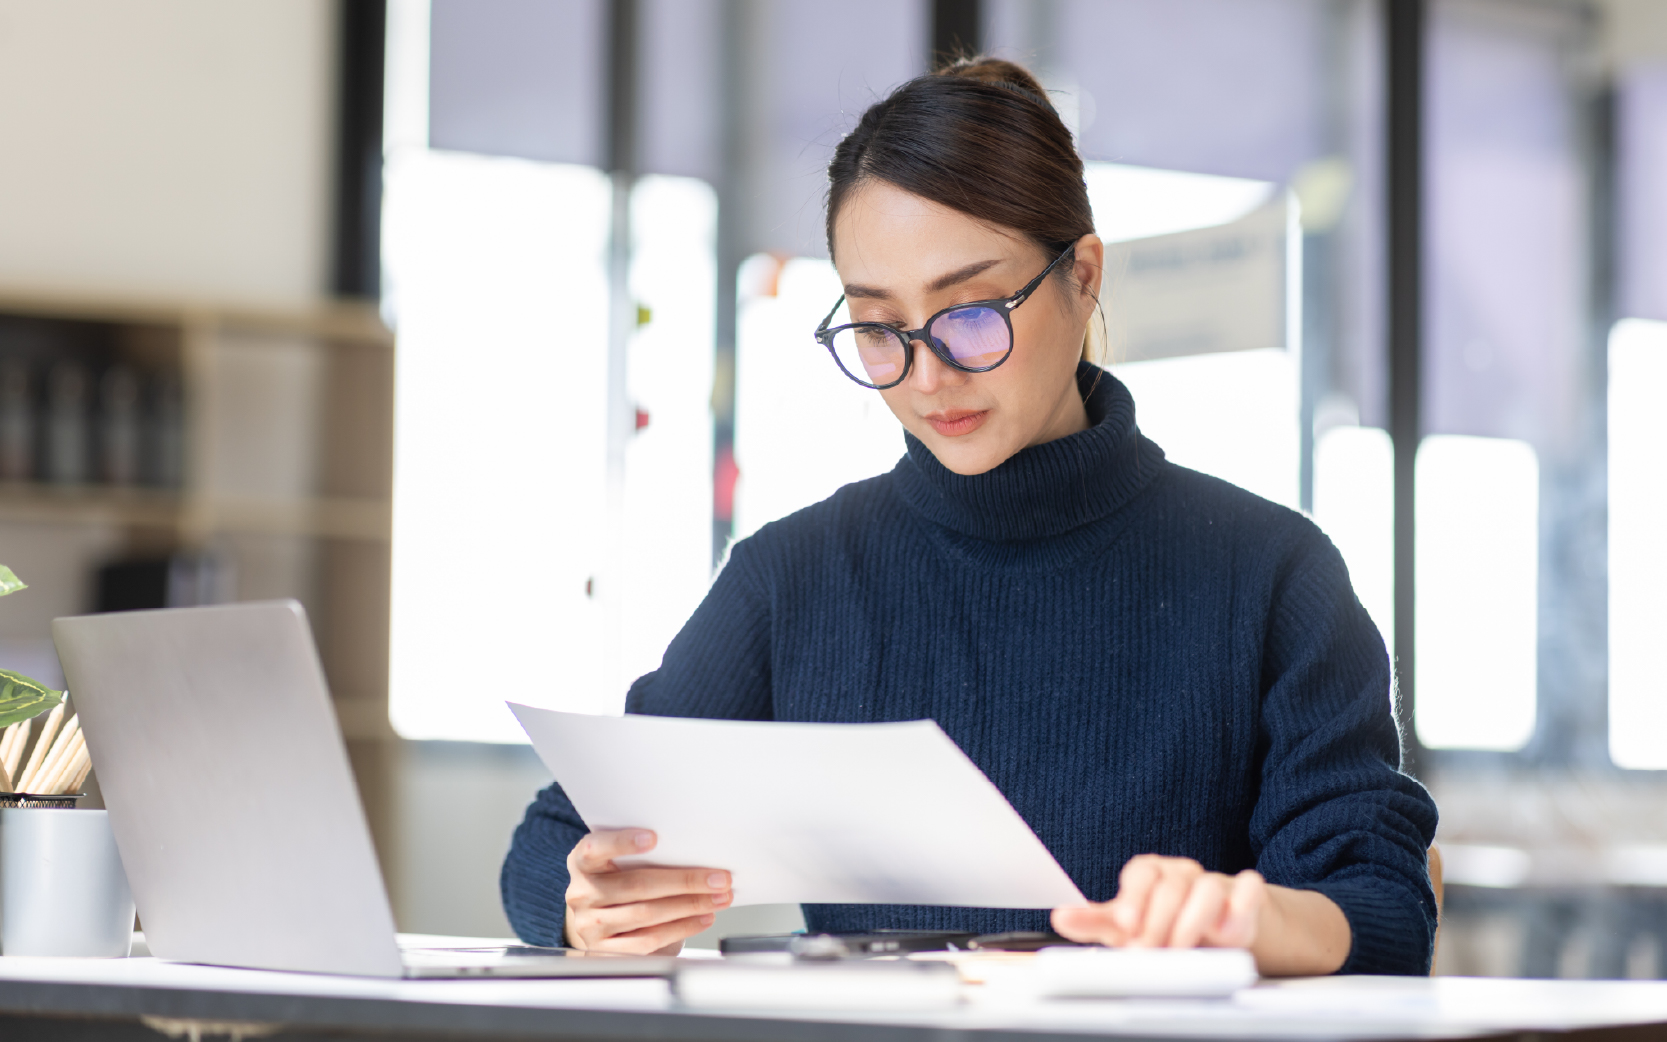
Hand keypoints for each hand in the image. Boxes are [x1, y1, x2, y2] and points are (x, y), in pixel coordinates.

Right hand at [563, 829, 732, 954]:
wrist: (599, 922)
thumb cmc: (620, 883)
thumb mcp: (621, 865)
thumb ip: (645, 856)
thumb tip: (697, 853)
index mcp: (584, 862)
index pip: (595, 848)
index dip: (622, 842)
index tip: (654, 837)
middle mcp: (582, 893)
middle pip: (636, 884)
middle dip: (684, 881)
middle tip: (718, 878)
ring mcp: (590, 925)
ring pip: (647, 914)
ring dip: (690, 906)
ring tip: (718, 898)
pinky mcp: (605, 951)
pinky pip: (649, 940)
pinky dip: (682, 928)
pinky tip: (702, 918)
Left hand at [1052, 854, 1260, 949]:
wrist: (1216, 933)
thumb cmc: (1164, 925)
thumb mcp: (1127, 926)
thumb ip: (1096, 922)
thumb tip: (1060, 917)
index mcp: (1151, 874)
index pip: (1141, 873)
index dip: (1134, 899)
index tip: (1127, 926)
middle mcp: (1182, 873)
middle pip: (1172, 886)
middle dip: (1159, 922)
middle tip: (1150, 951)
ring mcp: (1216, 882)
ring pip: (1208, 886)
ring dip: (1193, 921)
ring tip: (1180, 949)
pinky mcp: (1246, 895)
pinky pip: (1248, 889)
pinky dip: (1241, 907)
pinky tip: (1228, 930)